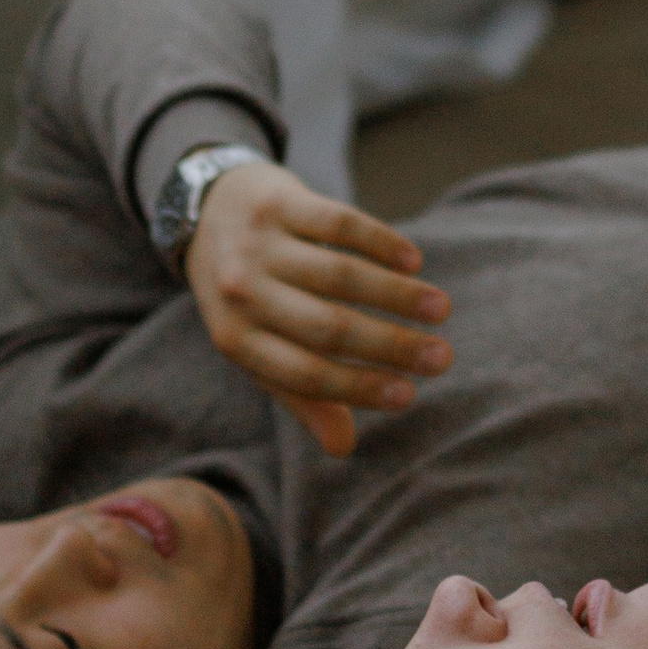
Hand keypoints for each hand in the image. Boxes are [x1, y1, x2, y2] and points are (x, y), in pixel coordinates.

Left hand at [183, 161, 451, 457]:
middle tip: (442, 359)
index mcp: (235, 340)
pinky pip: (340, 223)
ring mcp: (258, 243)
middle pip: (329, 326)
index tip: (409, 395)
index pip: (305, 374)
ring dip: (398, 295)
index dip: (359, 388)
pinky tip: (413, 262)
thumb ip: (300, 394)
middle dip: (392, 347)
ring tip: (441, 310)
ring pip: (341, 275)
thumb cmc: (247, 295)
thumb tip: (344, 449)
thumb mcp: (257, 345)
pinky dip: (382, 244)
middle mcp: (241, 293)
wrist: (205, 210)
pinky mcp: (279, 200)